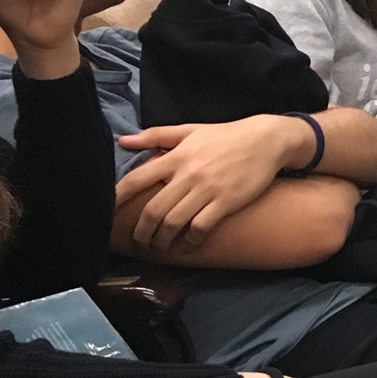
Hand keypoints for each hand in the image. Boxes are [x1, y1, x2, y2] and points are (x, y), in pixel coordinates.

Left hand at [114, 116, 306, 252]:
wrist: (268, 139)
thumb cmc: (227, 136)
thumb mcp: (191, 130)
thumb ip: (156, 136)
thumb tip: (123, 141)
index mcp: (176, 156)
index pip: (136, 179)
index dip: (117, 199)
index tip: (108, 215)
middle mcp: (188, 174)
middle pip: (153, 210)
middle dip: (142, 232)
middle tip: (140, 241)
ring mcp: (208, 189)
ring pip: (174, 223)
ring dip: (162, 240)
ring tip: (160, 247)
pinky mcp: (227, 201)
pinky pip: (201, 227)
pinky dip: (191, 240)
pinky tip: (189, 243)